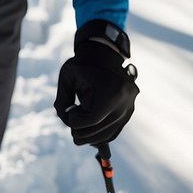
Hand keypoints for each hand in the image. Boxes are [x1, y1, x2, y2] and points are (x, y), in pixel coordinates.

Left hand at [54, 21, 138, 145]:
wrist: (104, 54)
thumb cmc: (82, 65)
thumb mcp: (67, 76)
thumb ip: (62, 100)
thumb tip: (66, 121)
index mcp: (111, 90)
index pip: (93, 119)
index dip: (77, 122)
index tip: (69, 113)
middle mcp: (125, 100)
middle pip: (102, 130)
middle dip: (83, 134)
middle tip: (71, 128)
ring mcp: (130, 106)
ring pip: (109, 134)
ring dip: (92, 138)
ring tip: (78, 131)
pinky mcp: (129, 111)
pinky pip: (115, 130)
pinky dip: (101, 134)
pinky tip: (89, 132)